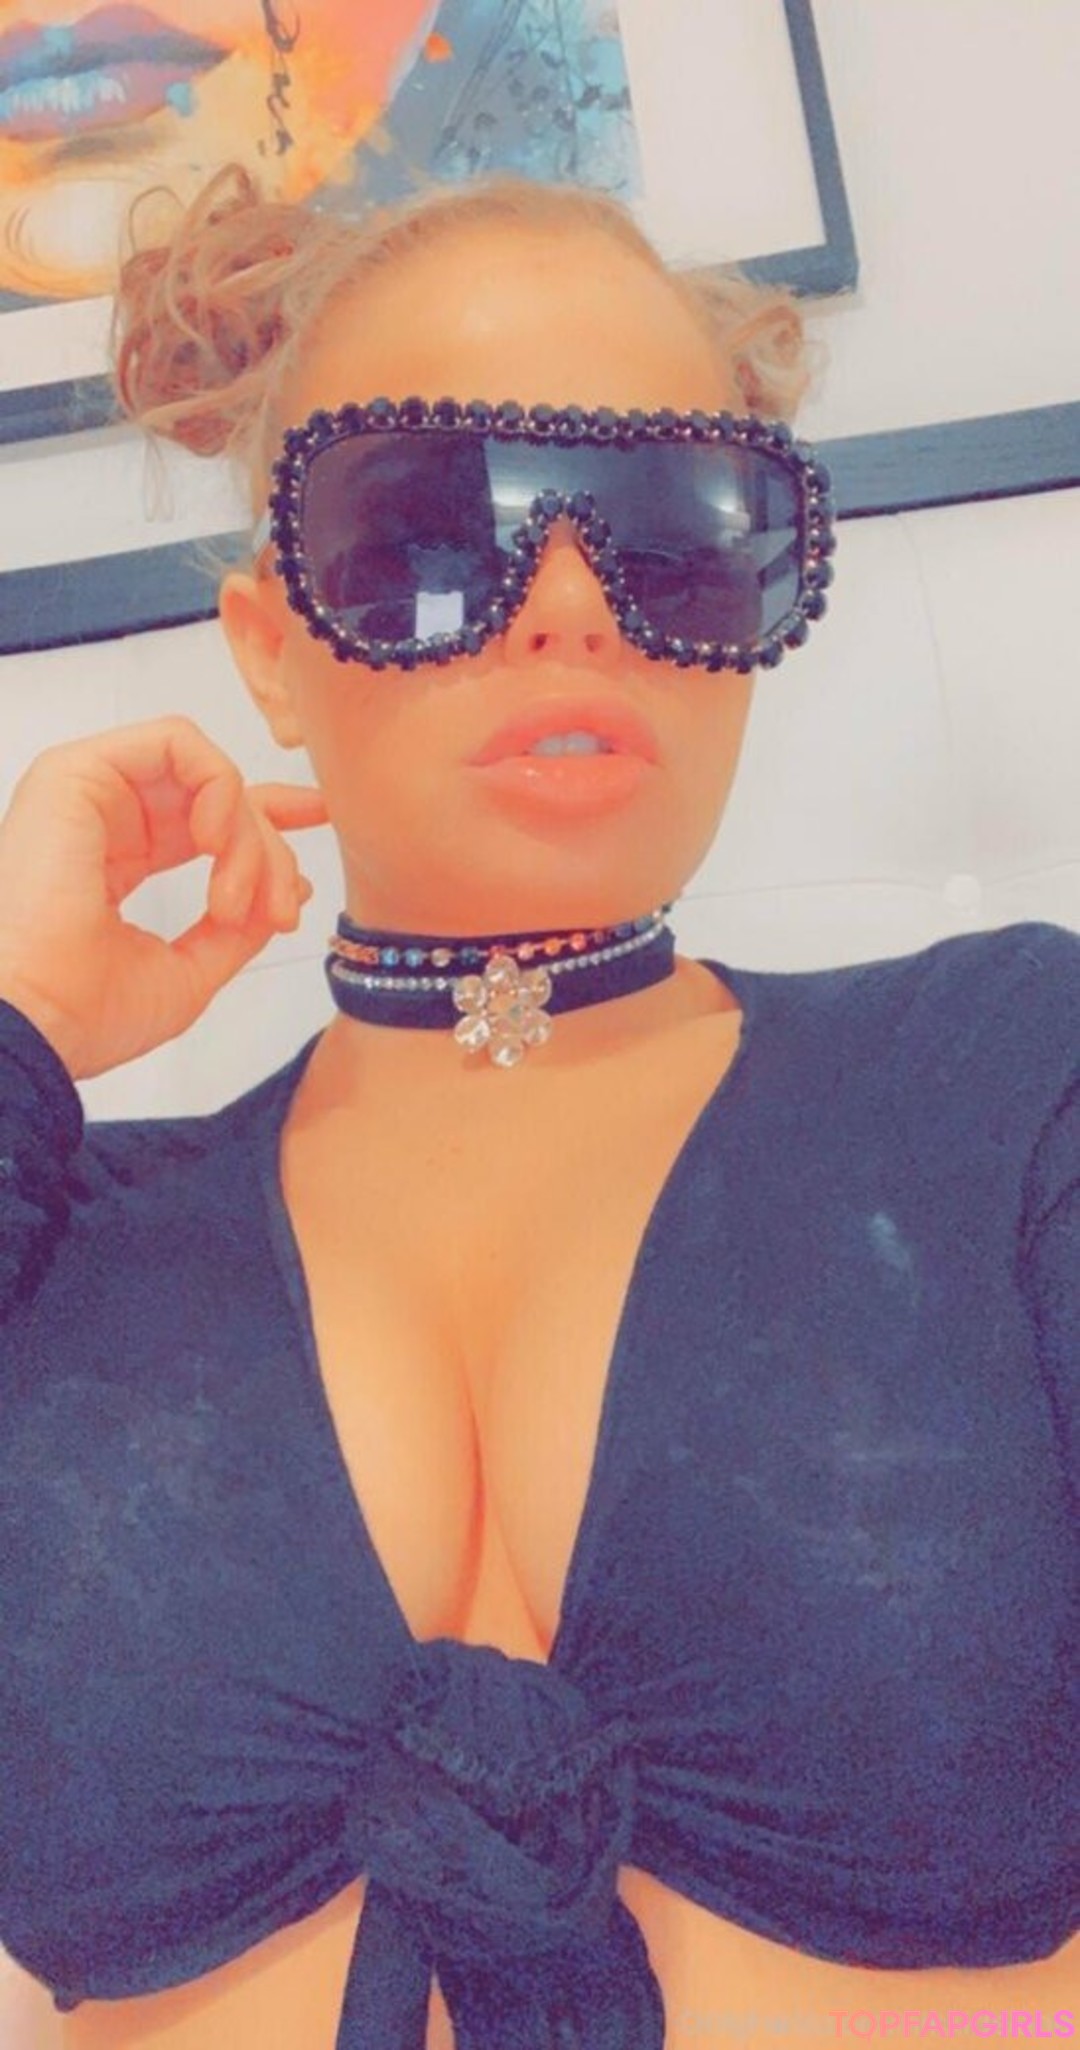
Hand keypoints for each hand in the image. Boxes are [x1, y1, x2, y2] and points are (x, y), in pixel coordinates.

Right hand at [0, 715, 329, 1079]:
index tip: (319, 818)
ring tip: (237, 895)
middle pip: (215, 796)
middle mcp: (102, 821)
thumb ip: (237, 931)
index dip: (265, 815)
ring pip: (205, 772)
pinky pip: (177, 742)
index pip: (200, 819)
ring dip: (243, 829)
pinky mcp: (77, 770)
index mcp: (116, 864)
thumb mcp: (188, 973)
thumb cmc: (83, 1013)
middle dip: (267, 849)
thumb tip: (286, 889)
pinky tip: (215, 842)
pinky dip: (217, 786)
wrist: (31, 1021)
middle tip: (278, 911)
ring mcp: (87, 792)